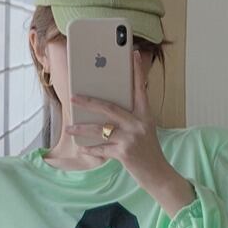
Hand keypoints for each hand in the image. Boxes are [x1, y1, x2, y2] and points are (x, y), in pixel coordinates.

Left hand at [67, 49, 171, 188]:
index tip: (132, 53)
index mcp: (145, 115)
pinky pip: (101, 148)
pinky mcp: (124, 153)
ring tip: (69, 128)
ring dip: (82, 129)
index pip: (140, 89)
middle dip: (88, 102)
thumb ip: (130, 118)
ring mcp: (131, 138)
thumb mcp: (144, 130)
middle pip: (109, 107)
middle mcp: (139, 124)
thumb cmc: (148, 151)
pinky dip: (90, 149)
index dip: (136, 71)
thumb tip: (103, 110)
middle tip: (73, 97)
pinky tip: (82, 148)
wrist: (158, 174)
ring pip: (100, 129)